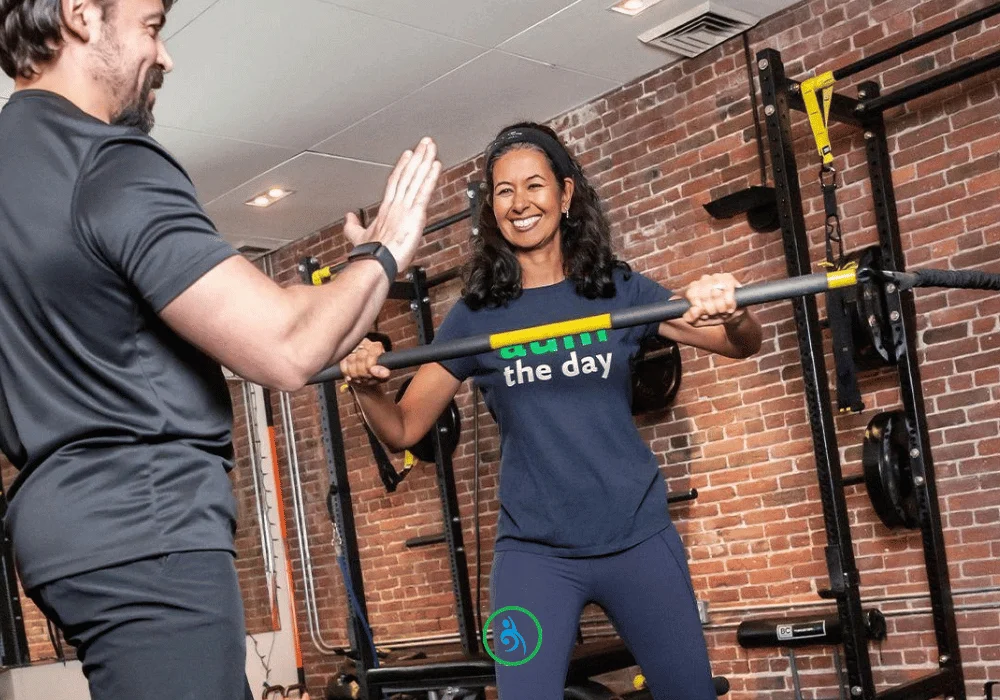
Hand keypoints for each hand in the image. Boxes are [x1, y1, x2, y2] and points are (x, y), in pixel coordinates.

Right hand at [339, 337, 391, 388]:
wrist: (363, 380)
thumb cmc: (374, 376)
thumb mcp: (382, 377)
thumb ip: (383, 374)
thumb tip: (380, 372)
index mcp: (376, 346)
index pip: (373, 352)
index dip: (370, 365)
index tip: (371, 373)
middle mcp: (364, 343)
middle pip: (361, 357)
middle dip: (363, 372)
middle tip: (365, 378)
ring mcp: (352, 348)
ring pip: (351, 360)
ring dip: (355, 373)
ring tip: (360, 378)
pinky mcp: (343, 355)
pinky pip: (343, 364)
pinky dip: (347, 373)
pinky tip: (352, 377)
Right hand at [343, 137, 441, 271]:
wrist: (375, 263)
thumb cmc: (369, 254)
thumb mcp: (357, 237)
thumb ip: (353, 226)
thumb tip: (348, 218)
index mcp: (386, 209)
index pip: (395, 182)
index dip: (402, 167)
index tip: (408, 155)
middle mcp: (396, 204)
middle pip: (407, 175)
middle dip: (416, 157)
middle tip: (425, 142)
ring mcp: (405, 207)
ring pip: (416, 179)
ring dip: (424, 161)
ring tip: (431, 147)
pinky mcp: (415, 214)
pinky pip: (424, 192)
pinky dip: (430, 178)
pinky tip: (436, 166)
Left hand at [681, 273, 744, 326]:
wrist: (731, 315)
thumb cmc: (713, 316)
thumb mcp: (699, 321)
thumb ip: (691, 318)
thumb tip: (694, 310)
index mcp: (693, 288)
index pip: (692, 294)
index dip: (700, 307)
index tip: (705, 314)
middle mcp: (703, 280)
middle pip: (704, 295)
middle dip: (711, 309)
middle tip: (715, 314)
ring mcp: (716, 277)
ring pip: (716, 293)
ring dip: (720, 307)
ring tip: (722, 312)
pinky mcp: (728, 278)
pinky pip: (728, 290)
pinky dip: (729, 302)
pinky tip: (729, 308)